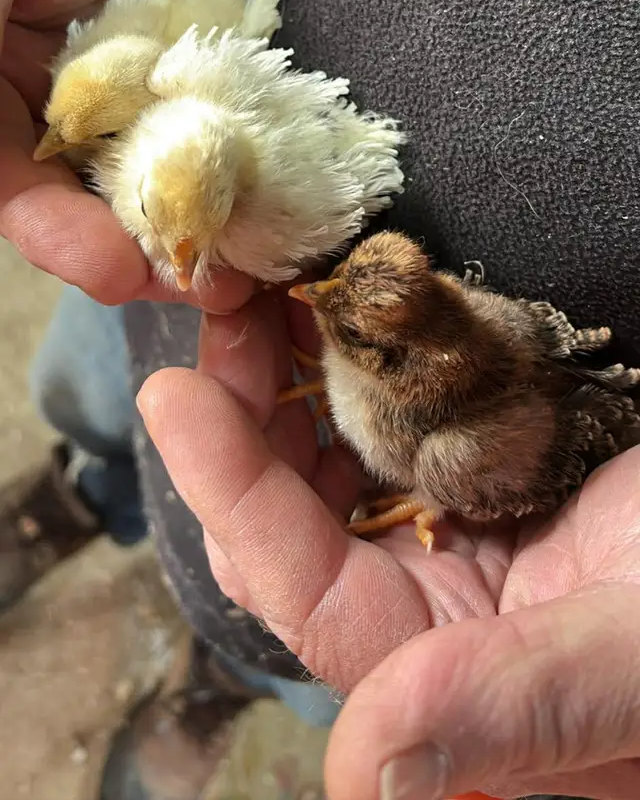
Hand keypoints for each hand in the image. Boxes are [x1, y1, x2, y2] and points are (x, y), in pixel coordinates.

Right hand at [0, 0, 247, 310]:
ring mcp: (115, 106)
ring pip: (140, 193)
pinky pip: (204, 158)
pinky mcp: (187, 97)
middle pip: (66, 204)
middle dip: (126, 251)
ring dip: (187, 235)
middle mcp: (33, 104)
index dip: (46, 228)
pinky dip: (232, 193)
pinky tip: (269, 221)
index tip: (109, 267)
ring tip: (245, 269)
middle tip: (197, 282)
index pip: (0, 172)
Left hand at [139, 294, 639, 799]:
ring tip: (254, 296)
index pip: (317, 596)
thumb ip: (519, 711)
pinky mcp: (500, 448)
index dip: (236, 497)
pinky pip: (404, 401)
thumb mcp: (635, 660)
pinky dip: (362, 349)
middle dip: (244, 420)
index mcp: (465, 676)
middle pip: (303, 516)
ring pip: (343, 453)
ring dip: (289, 374)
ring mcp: (474, 516)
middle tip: (212, 316)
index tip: (174, 393)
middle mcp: (450, 603)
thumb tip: (365, 774)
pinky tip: (332, 299)